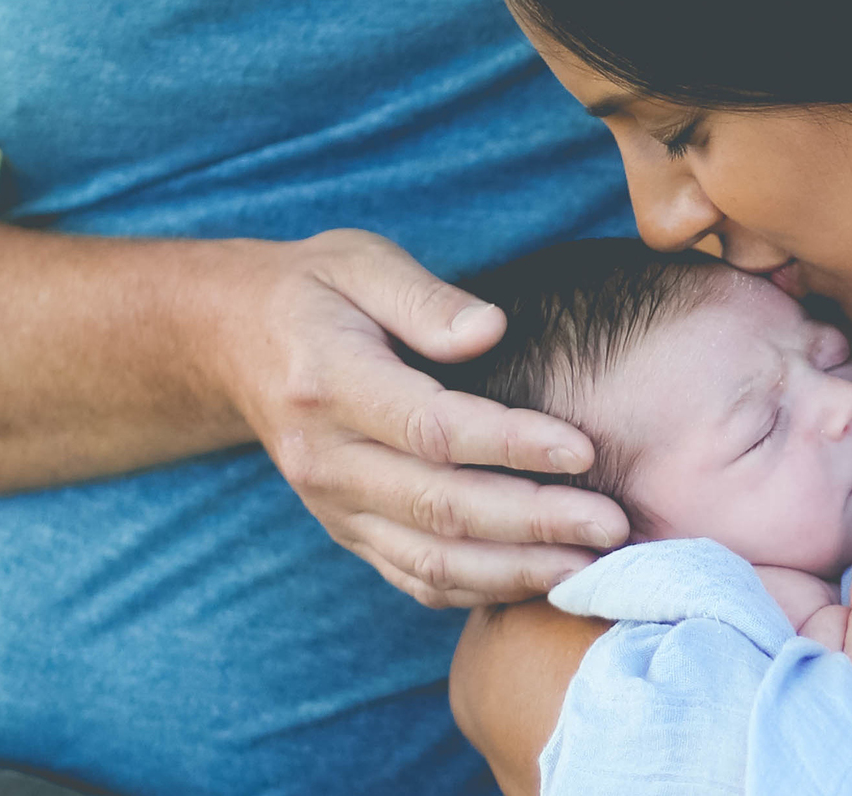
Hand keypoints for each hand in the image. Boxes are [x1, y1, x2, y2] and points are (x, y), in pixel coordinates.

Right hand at [207, 228, 627, 605]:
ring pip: (430, 558)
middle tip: (614, 524)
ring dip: (516, 571)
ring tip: (592, 566)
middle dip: (535, 522)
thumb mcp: (360, 262)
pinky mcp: (346, 532)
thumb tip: (491, 328)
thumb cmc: (319, 291)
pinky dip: (477, 590)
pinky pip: (413, 576)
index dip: (512, 444)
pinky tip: (539, 583)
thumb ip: (424, 296)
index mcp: (329, 383)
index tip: (584, 449)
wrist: (237, 343)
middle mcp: (326, 459)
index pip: (432, 427)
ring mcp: (333, 506)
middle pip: (440, 506)